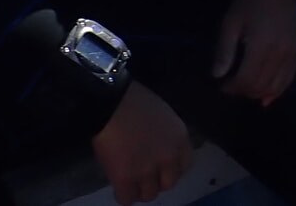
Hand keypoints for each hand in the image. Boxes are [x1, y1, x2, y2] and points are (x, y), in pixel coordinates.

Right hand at [92, 81, 192, 204]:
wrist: (111, 102)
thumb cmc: (134, 100)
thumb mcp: (162, 115)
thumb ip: (166, 136)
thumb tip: (157, 149)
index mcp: (180, 139)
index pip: (185, 166)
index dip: (171, 169)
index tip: (161, 168)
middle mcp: (169, 158)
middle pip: (168, 184)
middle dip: (156, 181)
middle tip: (143, 175)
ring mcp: (147, 170)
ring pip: (148, 195)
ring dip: (139, 190)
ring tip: (129, 182)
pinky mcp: (125, 179)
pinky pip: (127, 199)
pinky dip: (122, 195)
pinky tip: (117, 186)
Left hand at [211, 0, 295, 106]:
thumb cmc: (249, 3)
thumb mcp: (230, 22)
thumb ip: (224, 50)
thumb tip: (217, 75)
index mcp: (261, 44)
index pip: (247, 78)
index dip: (232, 87)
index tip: (222, 85)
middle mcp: (280, 52)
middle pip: (261, 85)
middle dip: (244, 91)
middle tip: (232, 87)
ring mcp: (291, 53)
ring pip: (276, 86)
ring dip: (259, 93)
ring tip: (246, 89)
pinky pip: (289, 80)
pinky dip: (277, 91)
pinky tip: (265, 96)